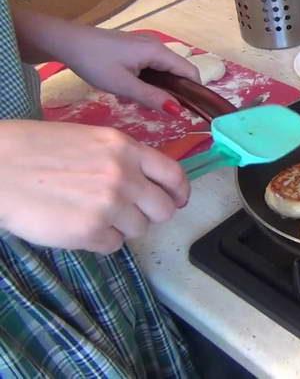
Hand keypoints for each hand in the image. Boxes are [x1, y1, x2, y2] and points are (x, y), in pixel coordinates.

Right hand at [0, 120, 189, 253]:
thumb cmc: (32, 150)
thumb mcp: (88, 140)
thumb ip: (121, 159)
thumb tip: (146, 184)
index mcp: (125, 148)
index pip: (173, 174)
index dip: (179, 193)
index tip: (177, 201)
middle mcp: (125, 175)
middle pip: (164, 209)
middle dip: (149, 215)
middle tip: (126, 213)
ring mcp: (110, 204)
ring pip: (139, 230)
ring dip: (120, 228)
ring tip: (91, 215)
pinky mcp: (91, 231)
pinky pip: (113, 246)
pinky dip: (98, 241)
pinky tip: (76, 226)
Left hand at [11, 9, 199, 114]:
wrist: (65, 41)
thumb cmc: (95, 62)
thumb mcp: (124, 86)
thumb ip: (152, 98)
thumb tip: (178, 111)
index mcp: (158, 53)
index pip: (190, 73)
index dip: (194, 92)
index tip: (189, 113)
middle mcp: (156, 46)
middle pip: (177, 73)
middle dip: (170, 94)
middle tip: (156, 112)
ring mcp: (145, 46)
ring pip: (161, 73)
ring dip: (154, 90)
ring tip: (135, 103)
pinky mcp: (134, 49)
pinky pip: (149, 68)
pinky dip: (144, 82)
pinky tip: (126, 93)